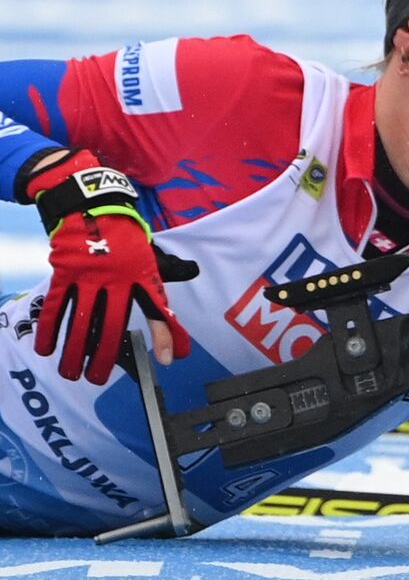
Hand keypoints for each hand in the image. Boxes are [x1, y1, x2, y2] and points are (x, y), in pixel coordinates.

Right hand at [23, 150, 191, 383]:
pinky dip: (51, 328)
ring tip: (72, 373)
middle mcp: (119, 279)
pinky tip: (46, 348)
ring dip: (75, 350)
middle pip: (113, 325)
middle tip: (98, 380)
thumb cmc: (123, 229)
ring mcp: (90, 276)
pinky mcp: (65, 271)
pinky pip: (58, 305)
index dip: (167, 334)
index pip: (160, 309)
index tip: (171, 359)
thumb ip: (167, 270)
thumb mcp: (150, 249)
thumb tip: (192, 272)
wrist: (90, 200)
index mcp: (143, 274)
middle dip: (105, 356)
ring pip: (82, 321)